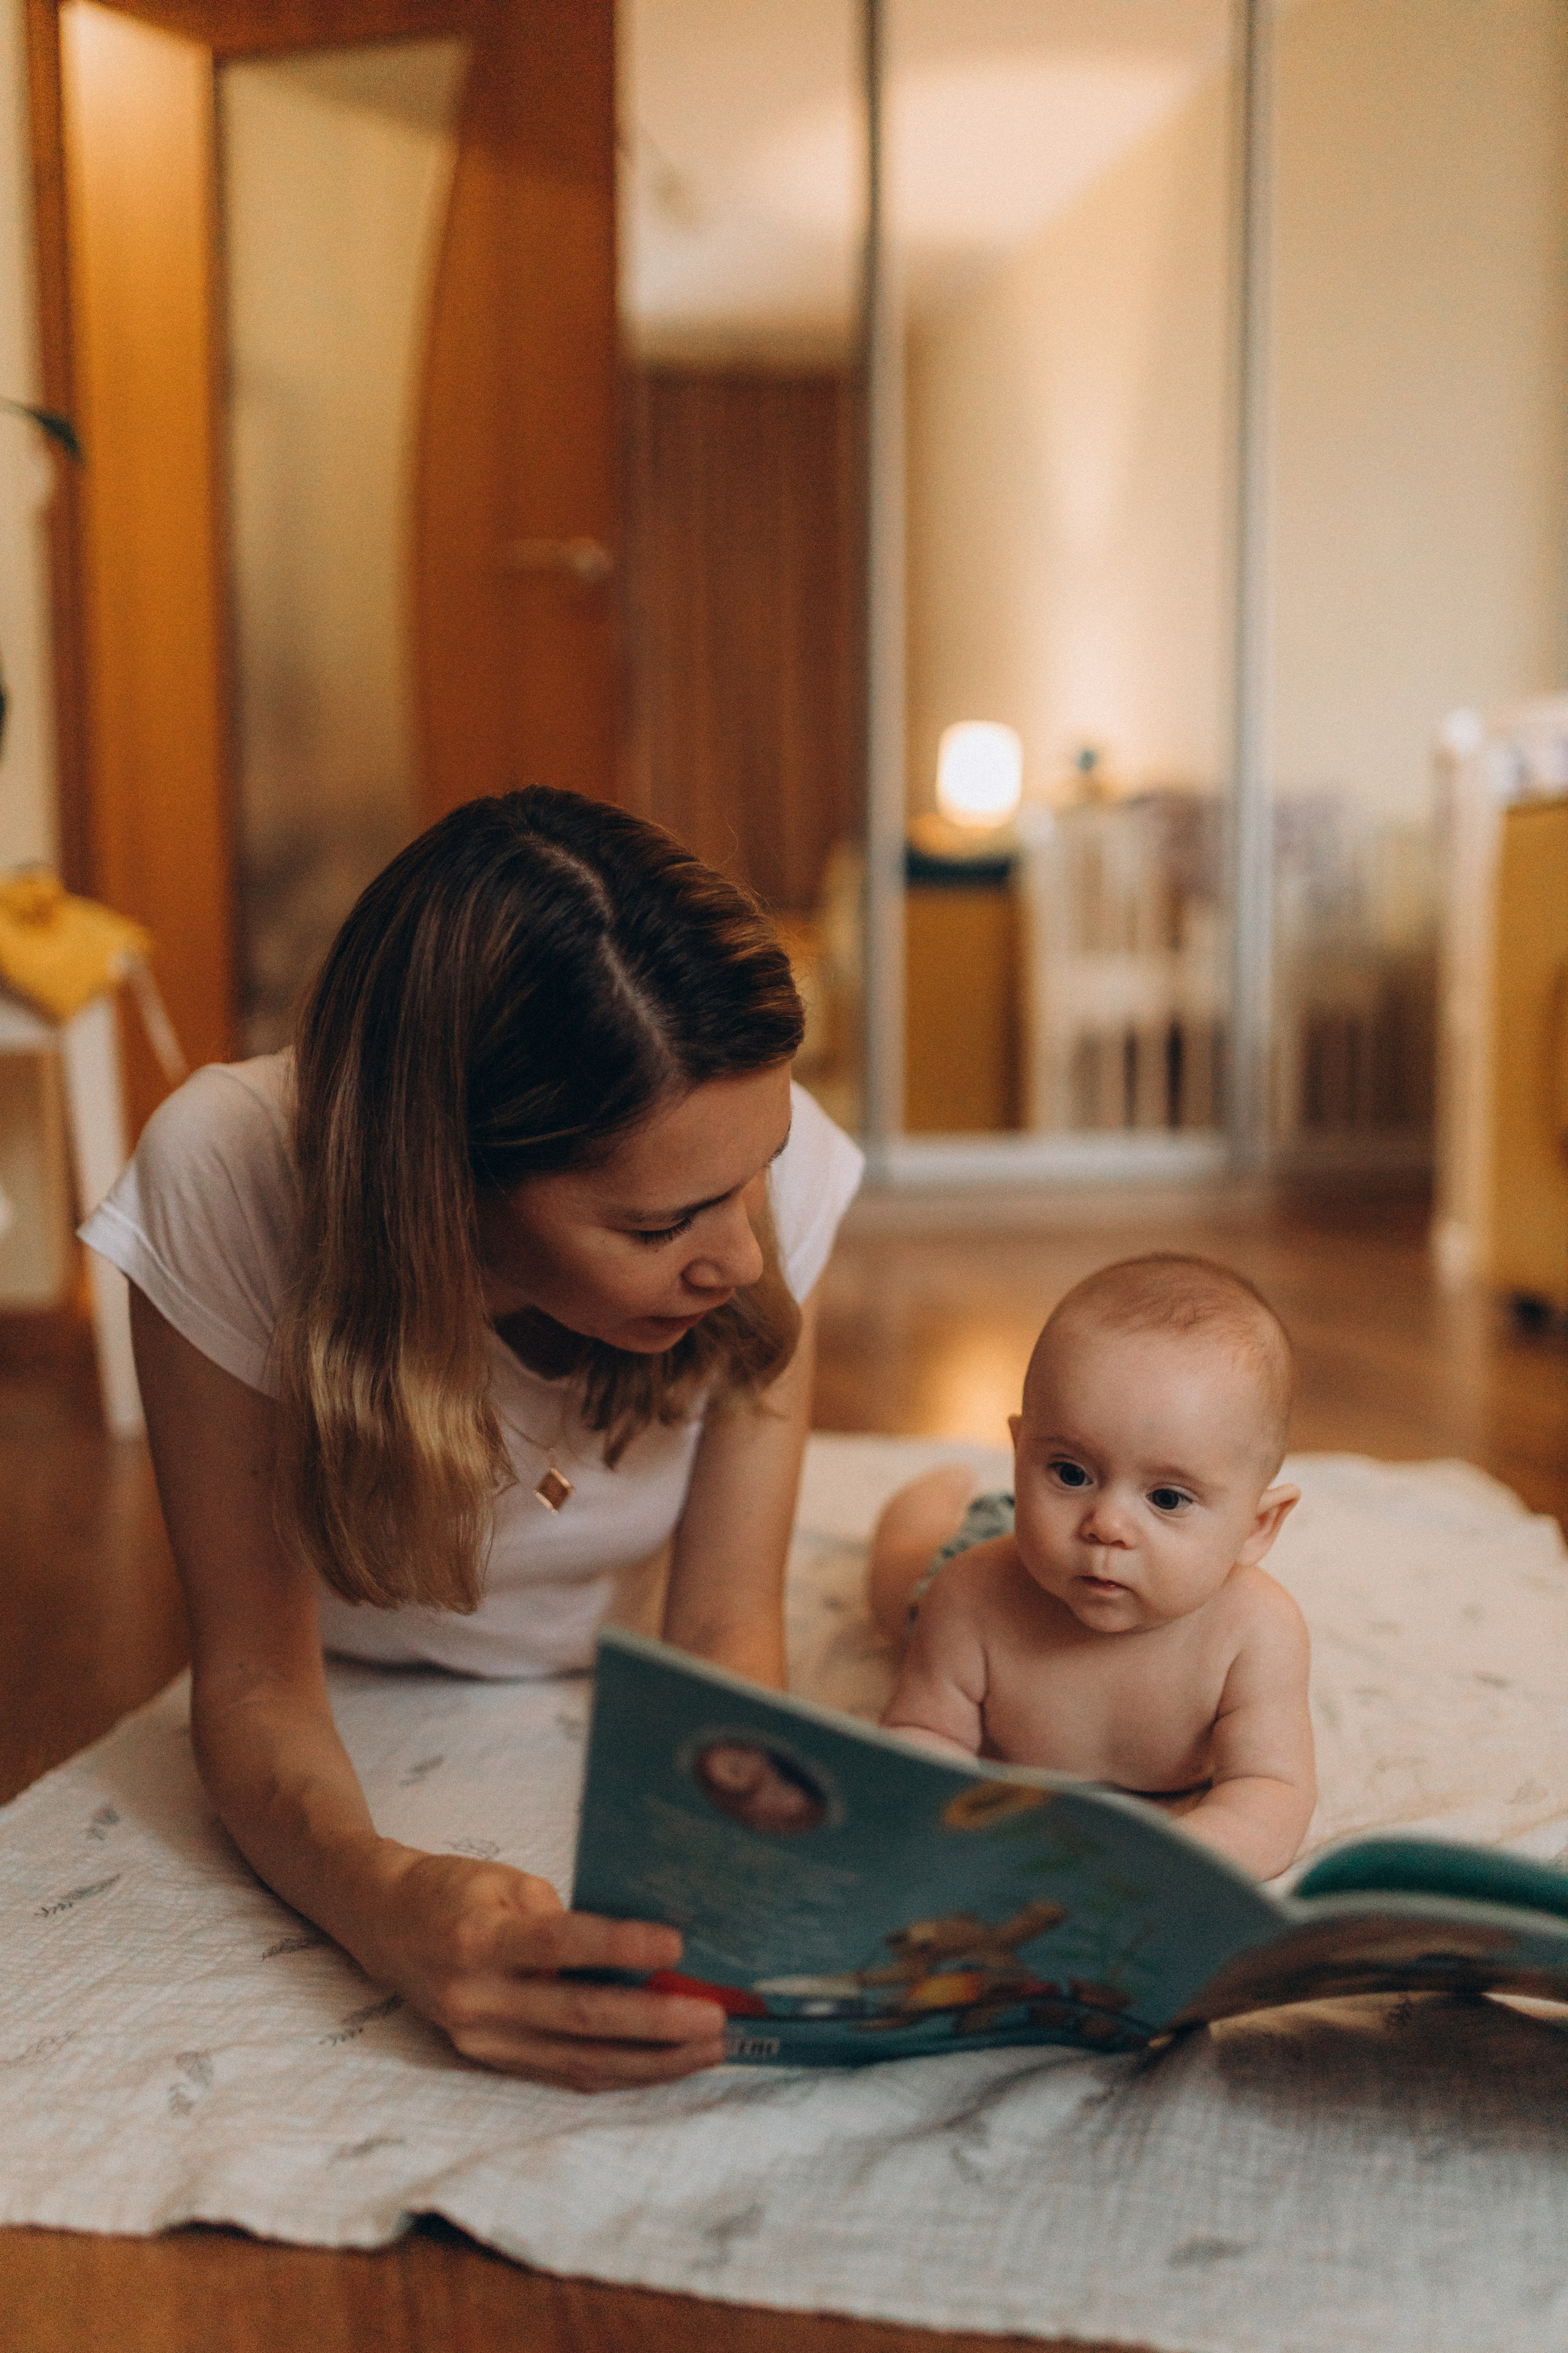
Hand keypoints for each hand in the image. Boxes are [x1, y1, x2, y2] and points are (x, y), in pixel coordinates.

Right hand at [363, 1850, 728, 2091]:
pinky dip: (619, 2071)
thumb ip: (561, 1918)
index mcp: (480, 1941)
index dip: (621, 1946)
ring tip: (707, 2050)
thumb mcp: (505, 1882)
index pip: (561, 1946)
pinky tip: (664, 2066)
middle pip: (580, 2019)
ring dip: (651, 2061)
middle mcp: (478, 2000)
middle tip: (716, 2020)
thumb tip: (635, 1953)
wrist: (382, 1924)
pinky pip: (562, 2073)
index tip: (678, 1944)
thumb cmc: (452, 1890)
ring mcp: (482, 2039)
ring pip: (579, 2062)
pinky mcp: (490, 2060)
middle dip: (656, 2024)